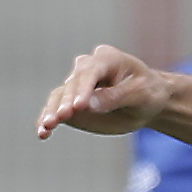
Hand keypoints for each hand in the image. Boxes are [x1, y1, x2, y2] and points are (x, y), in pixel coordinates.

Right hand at [37, 46, 172, 138]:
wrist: (148, 102)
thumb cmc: (148, 93)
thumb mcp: (139, 94)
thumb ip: (115, 98)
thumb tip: (88, 105)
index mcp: (106, 58)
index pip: (90, 73)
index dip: (83, 89)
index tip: (79, 106)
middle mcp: (87, 68)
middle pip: (72, 85)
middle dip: (66, 102)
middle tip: (61, 117)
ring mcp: (77, 85)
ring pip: (59, 96)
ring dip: (51, 111)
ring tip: (46, 127)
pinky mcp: (71, 103)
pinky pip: (56, 110)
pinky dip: (48, 120)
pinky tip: (42, 133)